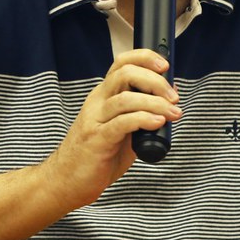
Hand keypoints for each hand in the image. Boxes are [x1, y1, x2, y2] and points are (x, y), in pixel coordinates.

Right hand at [42, 49, 181, 209]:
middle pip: (125, 74)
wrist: (66, 181)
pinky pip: (122, 122)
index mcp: (104, 95)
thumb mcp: (123, 129)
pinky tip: (158, 123)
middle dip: (155, 81)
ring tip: (172, 113)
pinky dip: (144, 119)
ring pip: (125, 98)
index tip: (165, 66)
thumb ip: (143, 113)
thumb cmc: (96, 156)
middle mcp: (98, 102)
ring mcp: (95, 119)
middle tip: (173, 97)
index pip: (122, 63)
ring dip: (155, 102)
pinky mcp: (97, 139)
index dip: (145, 58)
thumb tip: (170, 95)